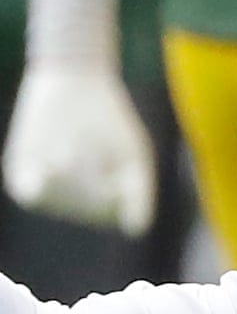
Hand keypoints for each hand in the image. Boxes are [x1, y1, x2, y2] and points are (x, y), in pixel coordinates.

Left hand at [3, 66, 155, 236]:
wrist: (74, 83)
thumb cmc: (110, 118)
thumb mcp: (136, 154)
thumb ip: (139, 193)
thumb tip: (136, 229)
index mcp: (100, 196)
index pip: (106, 214)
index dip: (114, 198)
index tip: (119, 174)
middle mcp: (68, 196)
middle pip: (84, 208)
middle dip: (94, 180)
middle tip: (94, 152)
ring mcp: (43, 187)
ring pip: (60, 200)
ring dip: (73, 176)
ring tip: (74, 149)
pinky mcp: (19, 174)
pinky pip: (33, 193)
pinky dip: (47, 179)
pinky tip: (54, 161)